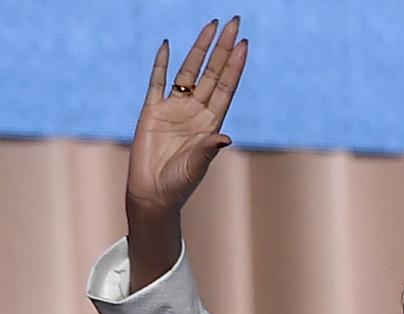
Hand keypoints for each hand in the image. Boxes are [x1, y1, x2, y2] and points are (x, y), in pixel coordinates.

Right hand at [126, 17, 247, 216]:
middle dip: (223, 47)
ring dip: (199, 48)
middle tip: (234, 22)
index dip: (234, 65)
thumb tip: (224, 137)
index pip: (226, 87)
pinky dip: (162, 63)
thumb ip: (209, 149)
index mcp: (211, 123)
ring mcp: (174, 109)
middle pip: (212, 72)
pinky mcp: (151, 111)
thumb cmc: (179, 185)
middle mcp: (196, 111)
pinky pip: (157, 81)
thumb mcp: (197, 166)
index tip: (244, 43)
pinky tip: (168, 45)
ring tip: (211, 25)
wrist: (153, 194)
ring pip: (189, 71)